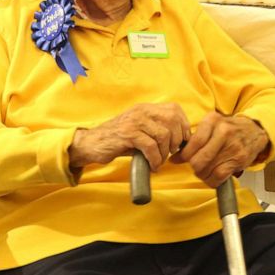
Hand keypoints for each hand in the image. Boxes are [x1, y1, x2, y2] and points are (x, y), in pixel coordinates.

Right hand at [69, 103, 190, 171]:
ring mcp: (134, 121)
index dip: (183, 126)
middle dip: (176, 141)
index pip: (175, 109)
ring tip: (159, 161)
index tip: (181, 142)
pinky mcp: (127, 134)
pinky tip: (152, 166)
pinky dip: (155, 159)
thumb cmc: (118, 141)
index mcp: (146, 108)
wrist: (91, 144)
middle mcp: (142, 111)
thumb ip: (156, 130)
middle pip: (172, 121)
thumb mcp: (140, 130)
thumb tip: (180, 141)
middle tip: (170, 154)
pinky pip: (150, 146)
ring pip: (164, 135)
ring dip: (165, 153)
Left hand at [173, 113, 268, 187]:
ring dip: (202, 175)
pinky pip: (219, 176)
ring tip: (204, 171)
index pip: (194, 142)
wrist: (254, 130)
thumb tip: (175, 157)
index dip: (183, 155)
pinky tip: (212, 177)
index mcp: (212, 120)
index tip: (178, 160)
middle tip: (195, 166)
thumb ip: (195, 138)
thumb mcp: (212, 125)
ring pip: (207, 169)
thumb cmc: (229, 129)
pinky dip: (212, 180)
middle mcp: (223, 131)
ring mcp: (232, 146)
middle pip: (199, 159)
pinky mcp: (239, 159)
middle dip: (193, 167)